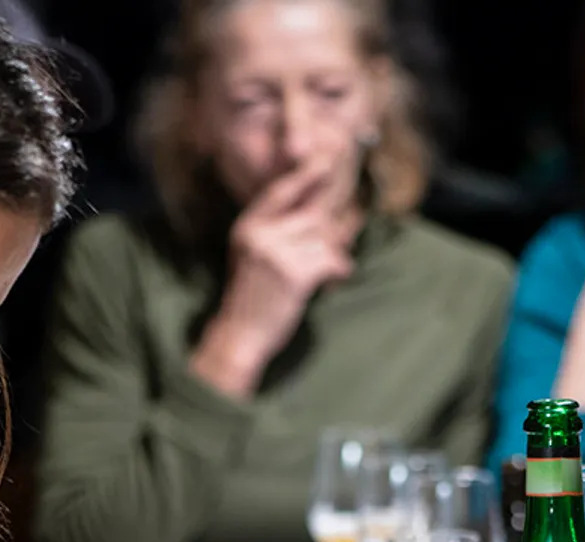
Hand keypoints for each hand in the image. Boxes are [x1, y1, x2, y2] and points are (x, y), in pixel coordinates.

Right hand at [193, 160, 355, 390]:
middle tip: (343, 237)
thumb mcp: (256, 254)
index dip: (304, 176)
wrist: (241, 335)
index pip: (280, 191)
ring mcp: (275, 253)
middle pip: (312, 215)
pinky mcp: (293, 275)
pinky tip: (335, 279)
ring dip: (333, 253)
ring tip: (328, 270)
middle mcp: (259, 234)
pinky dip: (338, 269)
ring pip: (324, 238)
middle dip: (331, 230)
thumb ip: (279, 229)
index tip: (324, 163)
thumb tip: (322, 210)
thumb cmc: (254, 296)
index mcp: (248, 226)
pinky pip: (330, 260)